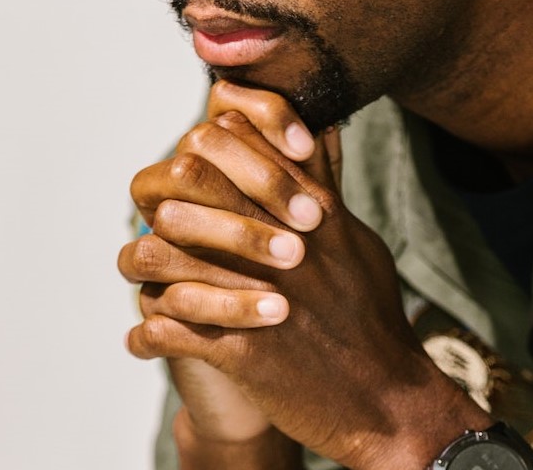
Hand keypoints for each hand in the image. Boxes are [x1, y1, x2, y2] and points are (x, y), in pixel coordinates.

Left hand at [120, 83, 489, 469]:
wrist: (385, 398)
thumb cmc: (372, 317)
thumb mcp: (356, 238)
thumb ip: (329, 185)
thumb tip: (319, 133)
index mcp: (309, 207)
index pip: (235, 135)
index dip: (203, 146)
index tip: (197, 172)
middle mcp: (277, 239)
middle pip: (188, 176)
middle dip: (163, 192)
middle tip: (162, 216)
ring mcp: (255, 292)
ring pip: (157, 250)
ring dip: (148, 262)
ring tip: (151, 279)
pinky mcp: (240, 350)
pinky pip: (161, 329)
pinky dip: (147, 335)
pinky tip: (148, 339)